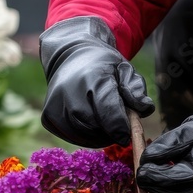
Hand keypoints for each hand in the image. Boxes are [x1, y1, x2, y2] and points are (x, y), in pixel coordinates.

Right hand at [39, 16, 154, 147]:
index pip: (109, 115)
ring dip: (98, 135)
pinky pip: (71, 136)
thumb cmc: (102, 66)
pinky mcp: (48, 118)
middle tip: (116, 123)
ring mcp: (56, 107)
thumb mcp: (125, 70)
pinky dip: (84, 135)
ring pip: (83, 136)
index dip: (122, 129)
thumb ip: (136, 89)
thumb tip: (144, 109)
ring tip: (103, 121)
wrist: (71, 56)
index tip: (127, 134)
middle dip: (110, 131)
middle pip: (97, 128)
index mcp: (93, 80)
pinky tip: (89, 122)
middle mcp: (70, 94)